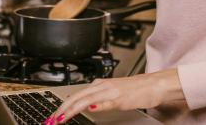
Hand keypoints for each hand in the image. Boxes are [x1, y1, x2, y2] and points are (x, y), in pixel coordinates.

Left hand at [44, 69, 183, 123]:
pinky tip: (90, 109)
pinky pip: (106, 101)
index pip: (75, 96)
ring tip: (62, 118)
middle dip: (62, 109)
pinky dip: (97, 104)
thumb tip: (85, 105)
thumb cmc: (135, 90)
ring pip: (87, 98)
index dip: (62, 106)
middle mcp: (102, 86)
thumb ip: (98, 99)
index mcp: (99, 85)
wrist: (153, 85)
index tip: (53, 117)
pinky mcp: (120, 97)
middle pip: (77, 97)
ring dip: (72, 108)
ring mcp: (110, 91)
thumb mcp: (111, 94)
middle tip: (52, 120)